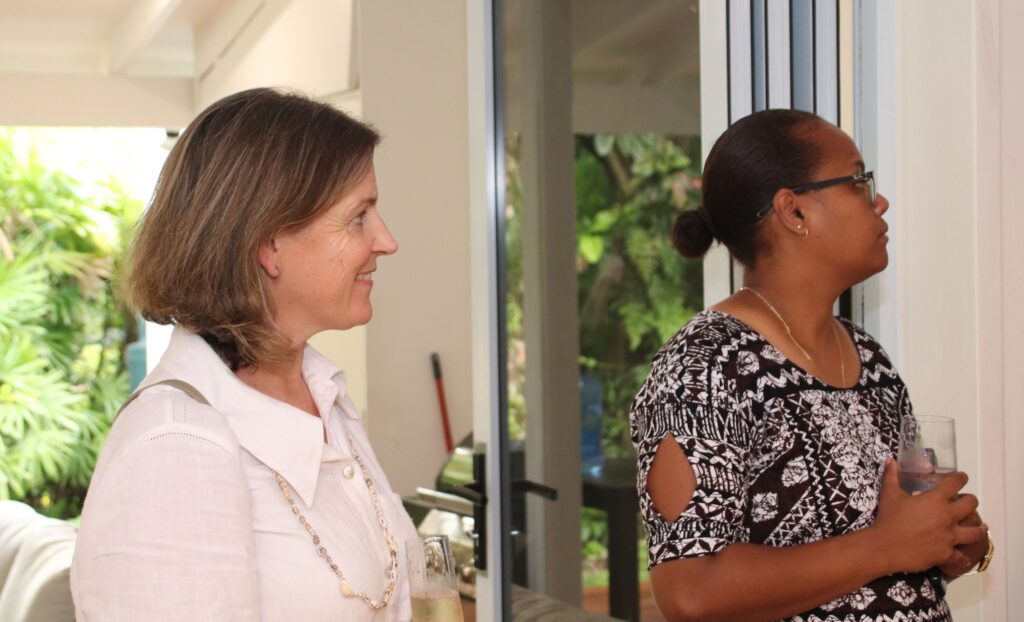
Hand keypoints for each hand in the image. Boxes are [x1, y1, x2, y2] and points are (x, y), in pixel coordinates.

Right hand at [871, 459, 986, 573]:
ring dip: (979, 528)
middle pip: (971, 504)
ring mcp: (950, 536)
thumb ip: (892, 476)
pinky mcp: (947, 554)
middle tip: (966, 502)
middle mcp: (947, 516)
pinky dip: (963, 557)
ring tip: (980, 527)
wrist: (885, 547)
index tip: (960, 478)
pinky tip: (963, 556)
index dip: (960, 477)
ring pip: (976, 532)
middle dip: (970, 501)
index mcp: (935, 499)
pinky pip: (962, 557)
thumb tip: (890, 460)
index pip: (956, 482)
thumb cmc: (888, 519)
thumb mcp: (889, 494)